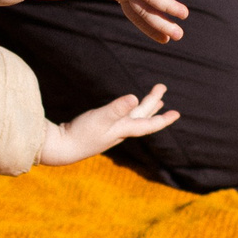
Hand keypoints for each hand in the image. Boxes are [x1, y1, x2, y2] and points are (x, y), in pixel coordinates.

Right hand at [39, 82, 179, 166]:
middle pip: (142, 116)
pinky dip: (127, 110)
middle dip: (153, 102)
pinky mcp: (99, 129)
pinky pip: (120, 118)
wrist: (60, 149)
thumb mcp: (99, 119)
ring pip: (132, 117)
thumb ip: (117, 108)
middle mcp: (119, 130)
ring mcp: (109, 130)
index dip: (163, 119)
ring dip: (144, 108)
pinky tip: (124, 109)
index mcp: (123, 129)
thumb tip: (135, 97)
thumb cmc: (80, 134)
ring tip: (154, 101)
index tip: (176, 113)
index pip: (148, 124)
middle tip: (162, 88)